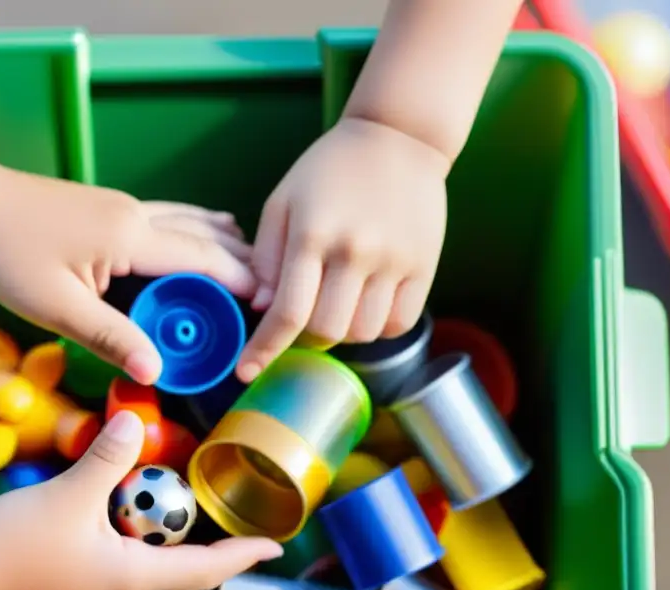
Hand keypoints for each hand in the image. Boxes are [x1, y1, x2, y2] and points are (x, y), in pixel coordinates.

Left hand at [0, 165, 255, 385]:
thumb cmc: (6, 256)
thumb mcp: (57, 307)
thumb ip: (111, 337)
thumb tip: (156, 370)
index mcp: (131, 236)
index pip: (202, 261)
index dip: (242, 283)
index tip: (274, 303)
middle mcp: (135, 214)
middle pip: (203, 238)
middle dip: (240, 263)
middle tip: (274, 290)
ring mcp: (120, 206)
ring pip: (186, 221)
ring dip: (220, 241)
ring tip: (252, 256)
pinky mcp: (104, 208)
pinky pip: (165, 218)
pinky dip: (192, 228)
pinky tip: (195, 230)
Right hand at [0, 411, 282, 589]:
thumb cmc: (11, 543)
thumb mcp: (67, 493)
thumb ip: (107, 456)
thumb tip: (135, 419)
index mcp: (131, 585)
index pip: (205, 570)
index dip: (242, 555)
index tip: (275, 546)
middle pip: (181, 573)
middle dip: (204, 545)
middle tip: (223, 511)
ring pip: (152, 574)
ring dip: (163, 542)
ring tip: (169, 505)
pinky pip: (126, 578)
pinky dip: (134, 549)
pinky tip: (126, 519)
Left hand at [236, 117, 450, 381]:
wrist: (398, 138)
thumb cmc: (328, 171)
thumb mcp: (283, 202)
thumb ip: (266, 257)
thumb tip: (261, 308)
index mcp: (313, 234)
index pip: (287, 311)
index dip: (264, 348)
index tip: (246, 371)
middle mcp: (355, 250)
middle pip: (326, 330)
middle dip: (306, 337)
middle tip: (303, 318)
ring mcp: (394, 260)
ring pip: (362, 334)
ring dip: (342, 331)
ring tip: (337, 303)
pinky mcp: (423, 266)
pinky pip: (398, 324)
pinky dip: (377, 327)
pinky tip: (366, 303)